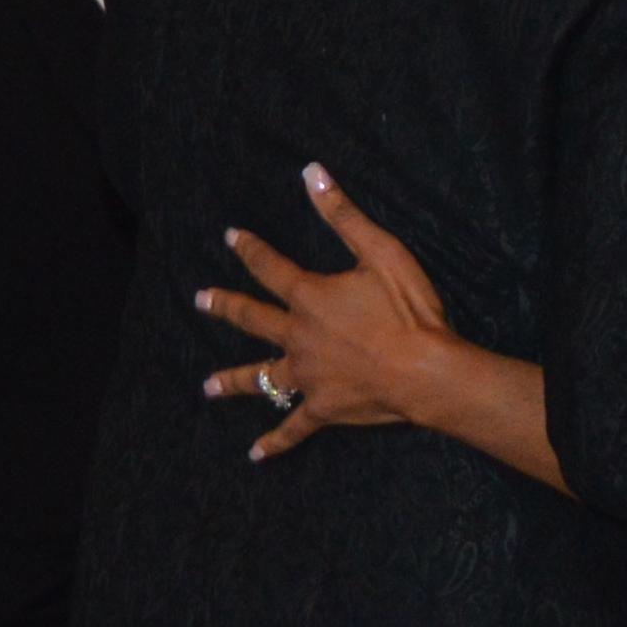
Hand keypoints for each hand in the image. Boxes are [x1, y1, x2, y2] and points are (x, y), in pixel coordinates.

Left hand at [195, 166, 469, 456]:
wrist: (427, 370)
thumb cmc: (408, 310)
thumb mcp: (380, 251)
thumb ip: (343, 214)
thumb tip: (311, 172)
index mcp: (310, 298)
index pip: (270, 268)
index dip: (250, 250)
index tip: (230, 237)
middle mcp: (298, 337)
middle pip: (252, 319)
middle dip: (225, 307)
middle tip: (200, 301)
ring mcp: (307, 377)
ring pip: (261, 378)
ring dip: (233, 380)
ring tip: (208, 387)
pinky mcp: (323, 409)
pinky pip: (293, 427)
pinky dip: (275, 441)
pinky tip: (256, 454)